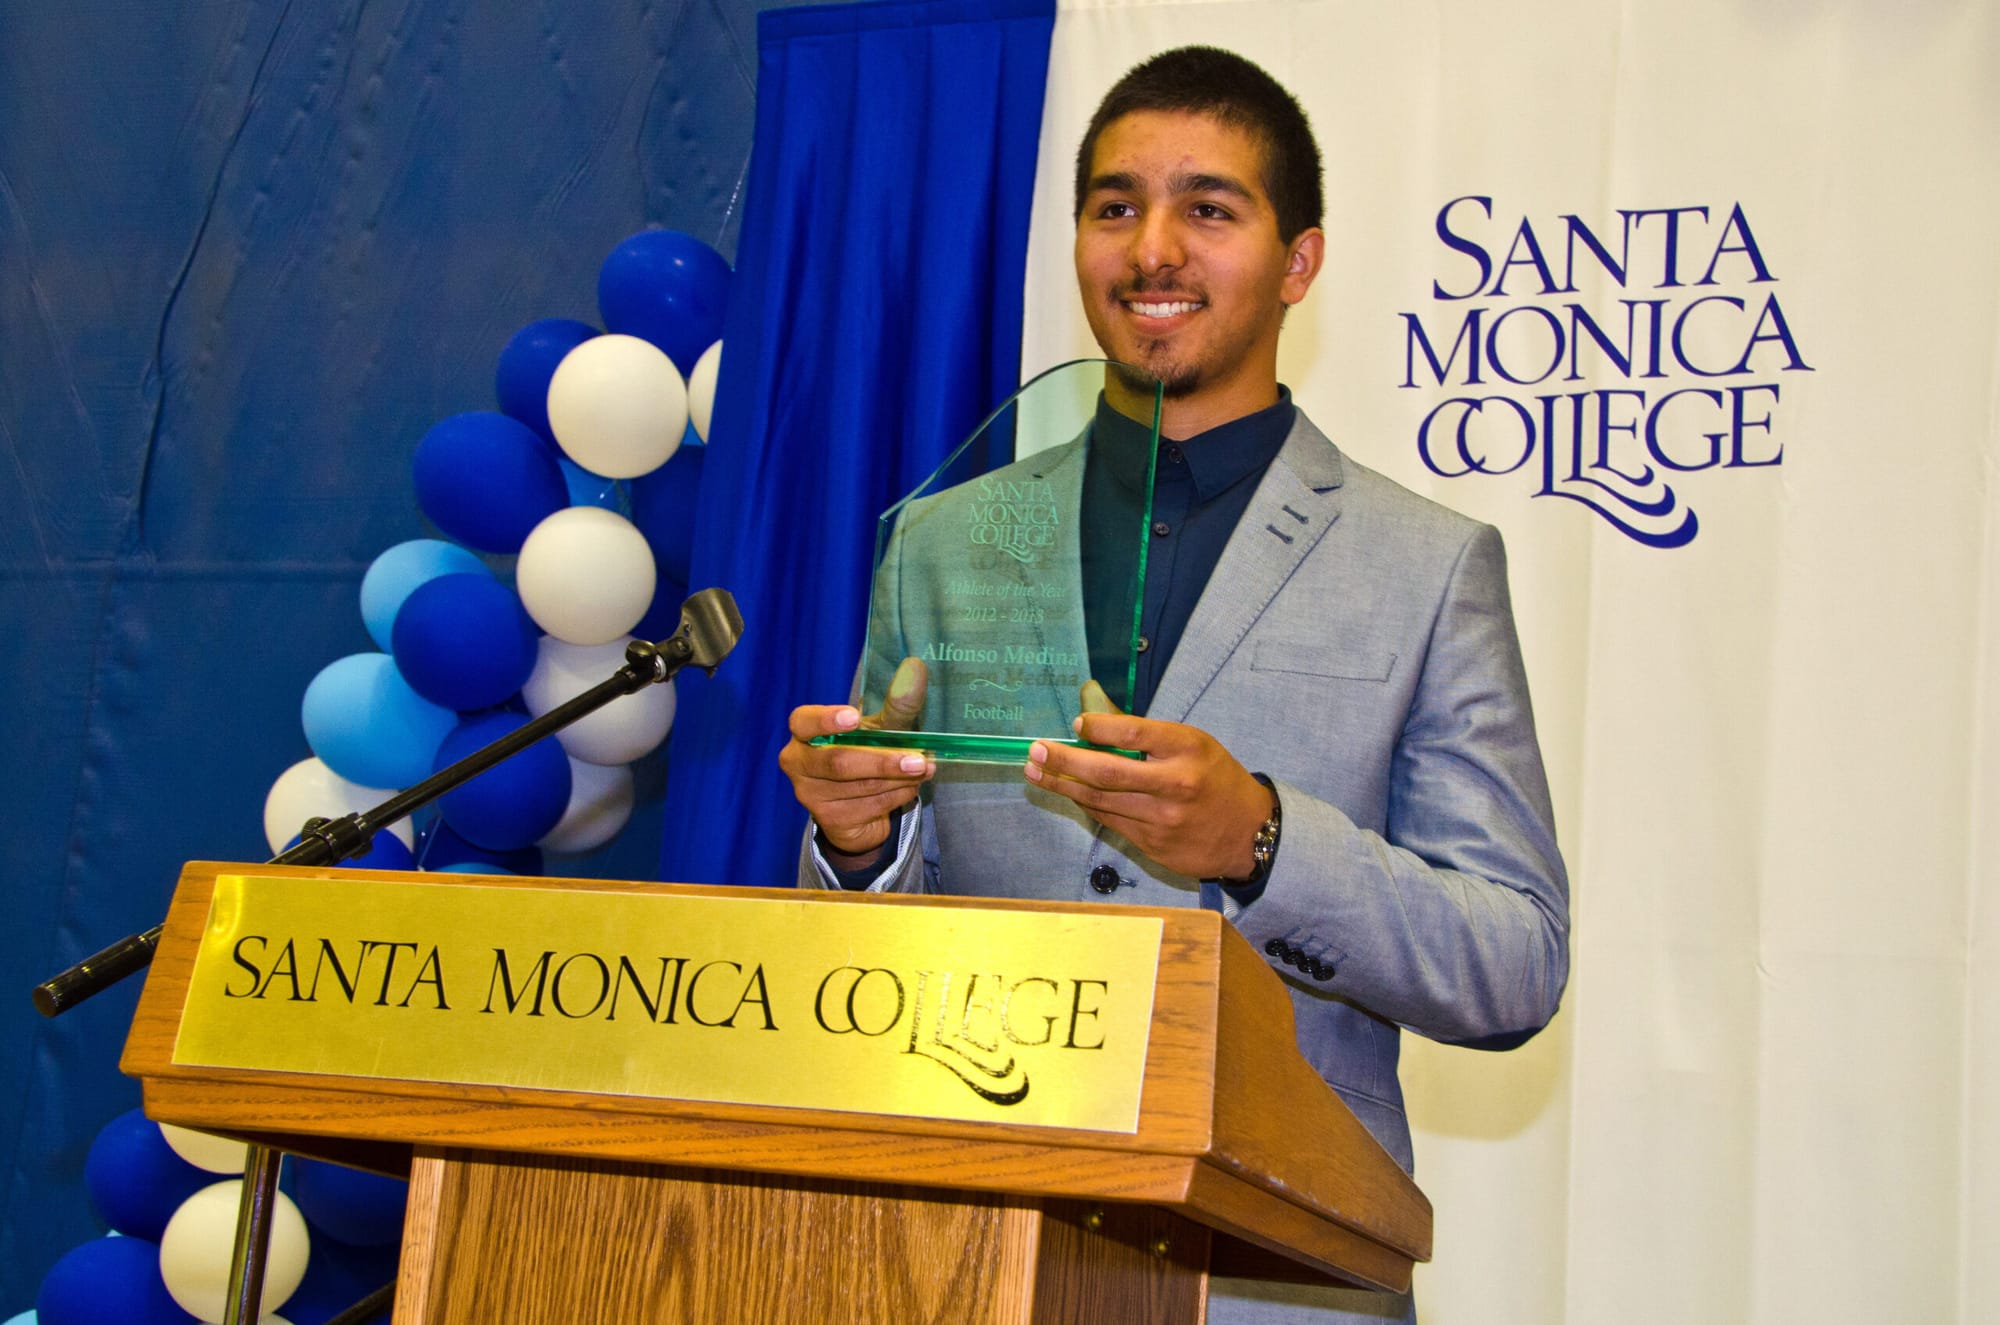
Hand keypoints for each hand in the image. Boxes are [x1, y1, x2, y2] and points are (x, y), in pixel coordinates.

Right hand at [779, 657, 932, 862]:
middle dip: (882, 761)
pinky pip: (870, 807)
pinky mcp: (829, 821)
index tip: (853, 718)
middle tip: (918, 760)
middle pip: (839, 763)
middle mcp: (798, 763)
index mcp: (803, 732)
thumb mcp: (880, 727)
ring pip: (860, 787)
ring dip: (899, 779)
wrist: (859, 807)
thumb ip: (897, 702)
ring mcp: (810, 795)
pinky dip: (897, 796)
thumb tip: (916, 667)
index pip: (804, 722)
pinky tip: (908, 787)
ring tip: (923, 769)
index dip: (827, 721)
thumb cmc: (864, 752)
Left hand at [1024, 680, 1274, 879]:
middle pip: (1107, 772)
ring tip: (1035, 772)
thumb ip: (1147, 734)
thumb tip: (1093, 716)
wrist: (1248, 834)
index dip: (1098, 727)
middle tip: (1035, 751)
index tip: (1074, 725)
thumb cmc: (1215, 779)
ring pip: (1101, 801)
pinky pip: (1110, 821)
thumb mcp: (1194, 744)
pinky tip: (1068, 792)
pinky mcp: (1153, 845)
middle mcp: (1175, 783)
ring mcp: (1163, 819)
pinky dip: (1086, 804)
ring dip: (1063, 785)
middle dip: (1064, 761)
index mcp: (1188, 748)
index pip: (1133, 732)